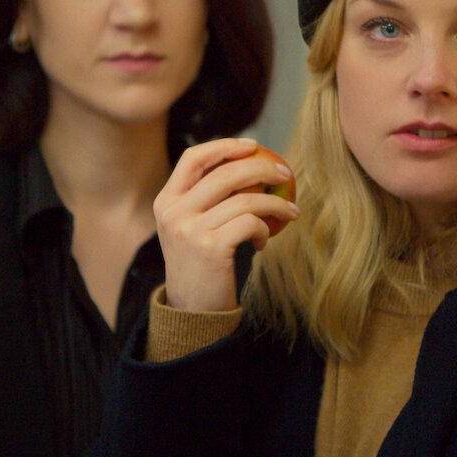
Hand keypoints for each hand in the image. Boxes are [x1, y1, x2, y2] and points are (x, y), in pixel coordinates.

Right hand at [153, 138, 298, 311]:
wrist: (192, 310)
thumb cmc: (202, 264)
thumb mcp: (191, 227)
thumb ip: (208, 198)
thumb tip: (253, 165)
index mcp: (166, 201)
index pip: (193, 158)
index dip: (225, 146)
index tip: (253, 147)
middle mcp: (174, 212)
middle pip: (225, 173)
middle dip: (262, 168)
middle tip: (285, 173)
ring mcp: (190, 230)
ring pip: (245, 199)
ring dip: (275, 203)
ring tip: (290, 211)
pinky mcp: (211, 248)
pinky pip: (251, 223)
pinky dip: (265, 229)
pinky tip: (264, 241)